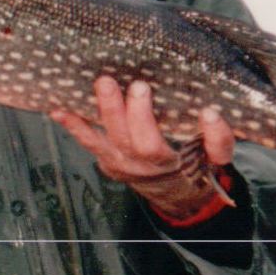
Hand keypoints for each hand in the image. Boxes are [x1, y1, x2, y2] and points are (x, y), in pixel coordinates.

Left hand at [50, 77, 234, 218]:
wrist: (176, 193)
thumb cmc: (196, 166)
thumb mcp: (216, 159)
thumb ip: (218, 140)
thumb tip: (210, 113)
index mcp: (165, 164)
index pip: (151, 146)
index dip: (145, 119)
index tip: (144, 87)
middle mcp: (137, 166)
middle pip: (124, 139)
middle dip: (118, 109)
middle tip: (115, 81)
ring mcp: (117, 162)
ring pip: (102, 139)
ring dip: (96, 111)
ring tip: (95, 85)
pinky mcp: (105, 157)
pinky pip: (87, 141)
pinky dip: (72, 124)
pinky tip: (56, 108)